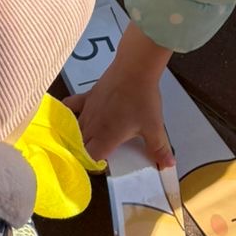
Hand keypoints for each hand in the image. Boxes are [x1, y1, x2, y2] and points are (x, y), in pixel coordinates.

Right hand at [75, 23, 174, 169]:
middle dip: (85, 154)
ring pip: (74, 130)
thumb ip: (159, 149)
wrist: (135, 69)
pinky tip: (70, 117)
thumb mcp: (154, 127)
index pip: (90, 158)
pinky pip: (70, 106)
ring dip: (77, 138)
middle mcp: (92, 126)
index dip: (94, 164)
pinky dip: (67, 113)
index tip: (104, 164)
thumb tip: (169, 167)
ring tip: (86, 141)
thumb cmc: (143, 100)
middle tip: (97, 154)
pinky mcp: (86, 96)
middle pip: (80, 146)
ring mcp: (86, 110)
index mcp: (106, 137)